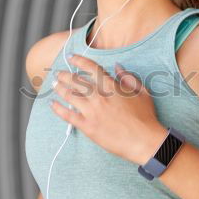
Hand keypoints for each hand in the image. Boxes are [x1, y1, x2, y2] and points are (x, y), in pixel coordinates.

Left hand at [49, 54, 167, 164]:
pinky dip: (58, 109)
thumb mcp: (142, 92)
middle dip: (65, 75)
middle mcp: (99, 96)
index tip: (71, 57)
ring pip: (70, 95)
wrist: (144, 141)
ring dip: (59, 88)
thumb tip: (117, 66)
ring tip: (54, 84)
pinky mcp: (88, 126)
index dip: (79, 60)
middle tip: (58, 73)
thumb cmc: (145, 117)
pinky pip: (68, 115)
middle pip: (76, 81)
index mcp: (111, 86)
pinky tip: (52, 104)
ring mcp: (92, 111)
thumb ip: (128, 77)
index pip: (91, 68)